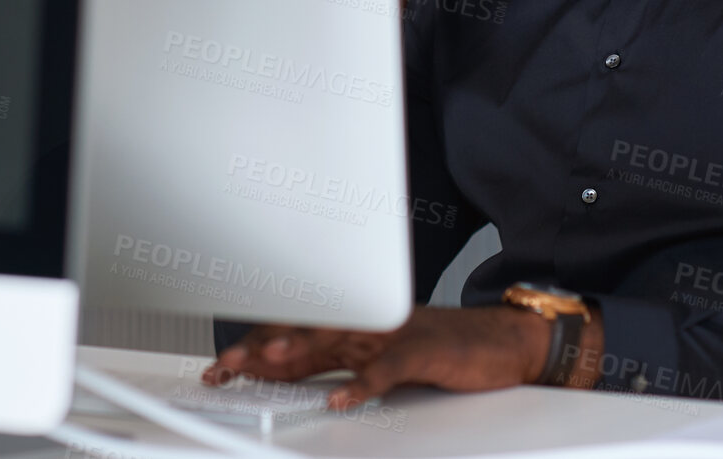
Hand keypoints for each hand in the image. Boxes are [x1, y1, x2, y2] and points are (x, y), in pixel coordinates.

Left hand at [201, 306, 551, 408]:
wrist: (501, 340)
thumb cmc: (441, 352)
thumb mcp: (378, 359)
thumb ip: (335, 366)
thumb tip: (286, 379)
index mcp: (354, 327)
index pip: (295, 333)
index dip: (255, 349)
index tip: (221, 367)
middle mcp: (367, 324)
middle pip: (305, 330)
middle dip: (262, 346)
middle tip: (228, 363)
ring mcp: (394, 333)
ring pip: (339, 336)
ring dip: (301, 348)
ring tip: (269, 359)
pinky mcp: (423, 351)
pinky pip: (387, 368)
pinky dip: (364, 383)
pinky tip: (342, 398)